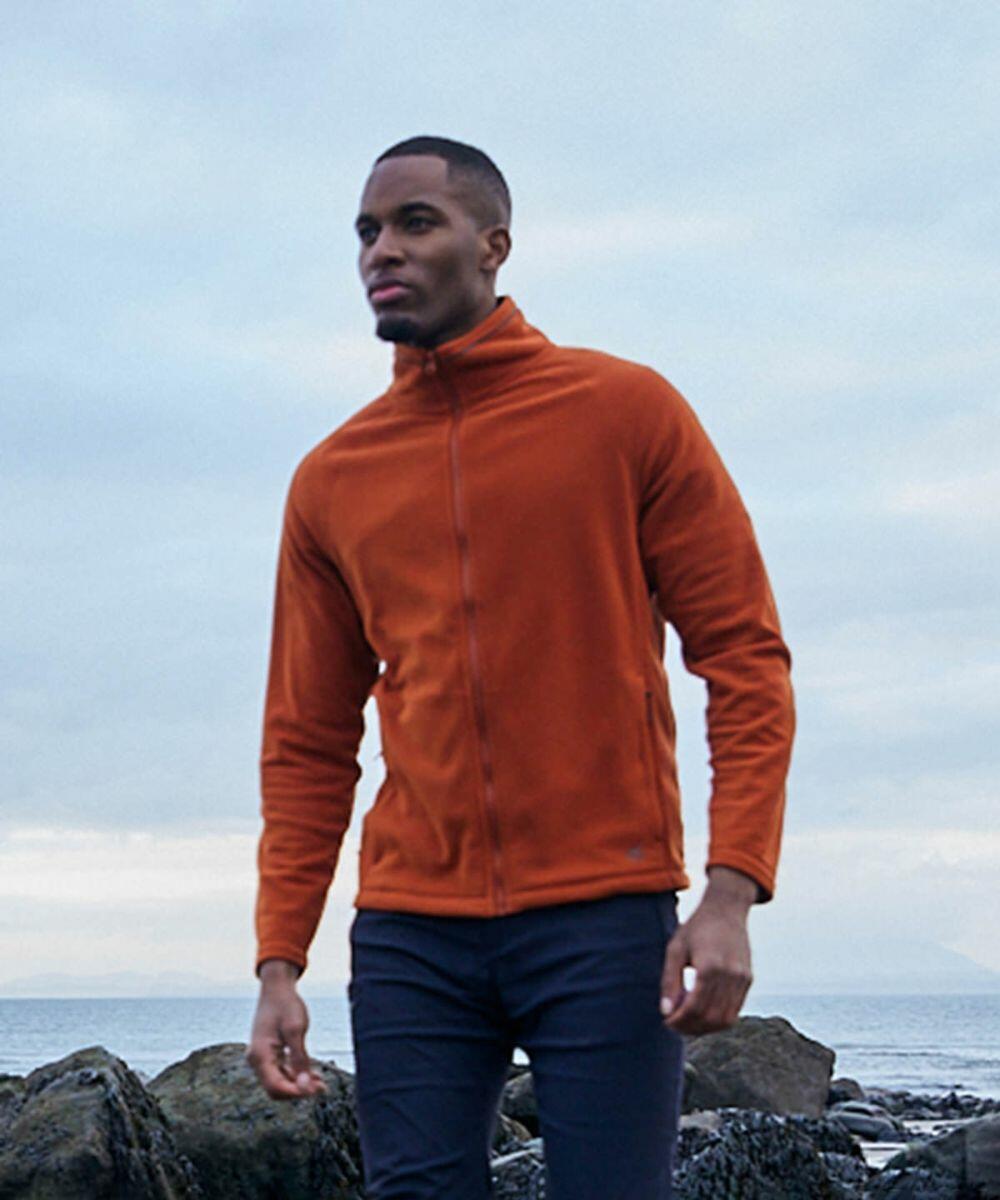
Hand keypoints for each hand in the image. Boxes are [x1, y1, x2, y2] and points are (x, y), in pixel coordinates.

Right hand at [245, 961, 327, 1099]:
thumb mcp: (296, 1030)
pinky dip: (296, 1075)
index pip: (275, 1087)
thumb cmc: (286, 1004)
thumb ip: (300, 1059)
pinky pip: (280, 1071)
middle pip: (276, 1089)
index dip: (296, 1092)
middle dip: (298, 1091)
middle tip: (321, 1087)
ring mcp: (261, 1057)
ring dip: (299, 1084)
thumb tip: (305, 1086)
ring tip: (321, 1083)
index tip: (316, 1090)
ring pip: (279, 1081)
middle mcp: (257, 1059)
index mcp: (260, 1055)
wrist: (277, 987)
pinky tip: (313, 1074)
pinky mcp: (269, 1054)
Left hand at [660, 867, 753, 1034]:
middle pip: (710, 1017)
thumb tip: (666, 1012)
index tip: (666, 1021)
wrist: (726, 909)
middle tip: (674, 1024)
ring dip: (705, 1027)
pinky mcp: (748, 979)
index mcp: (710, 966)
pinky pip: (735, 1010)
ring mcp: (742, 978)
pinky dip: (719, 1019)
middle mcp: (730, 975)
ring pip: (725, 1019)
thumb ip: (670, 981)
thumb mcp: (675, 949)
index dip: (680, 1020)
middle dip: (690, 1027)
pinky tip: (702, 1013)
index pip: (695, 1007)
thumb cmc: (696, 927)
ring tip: (687, 1022)